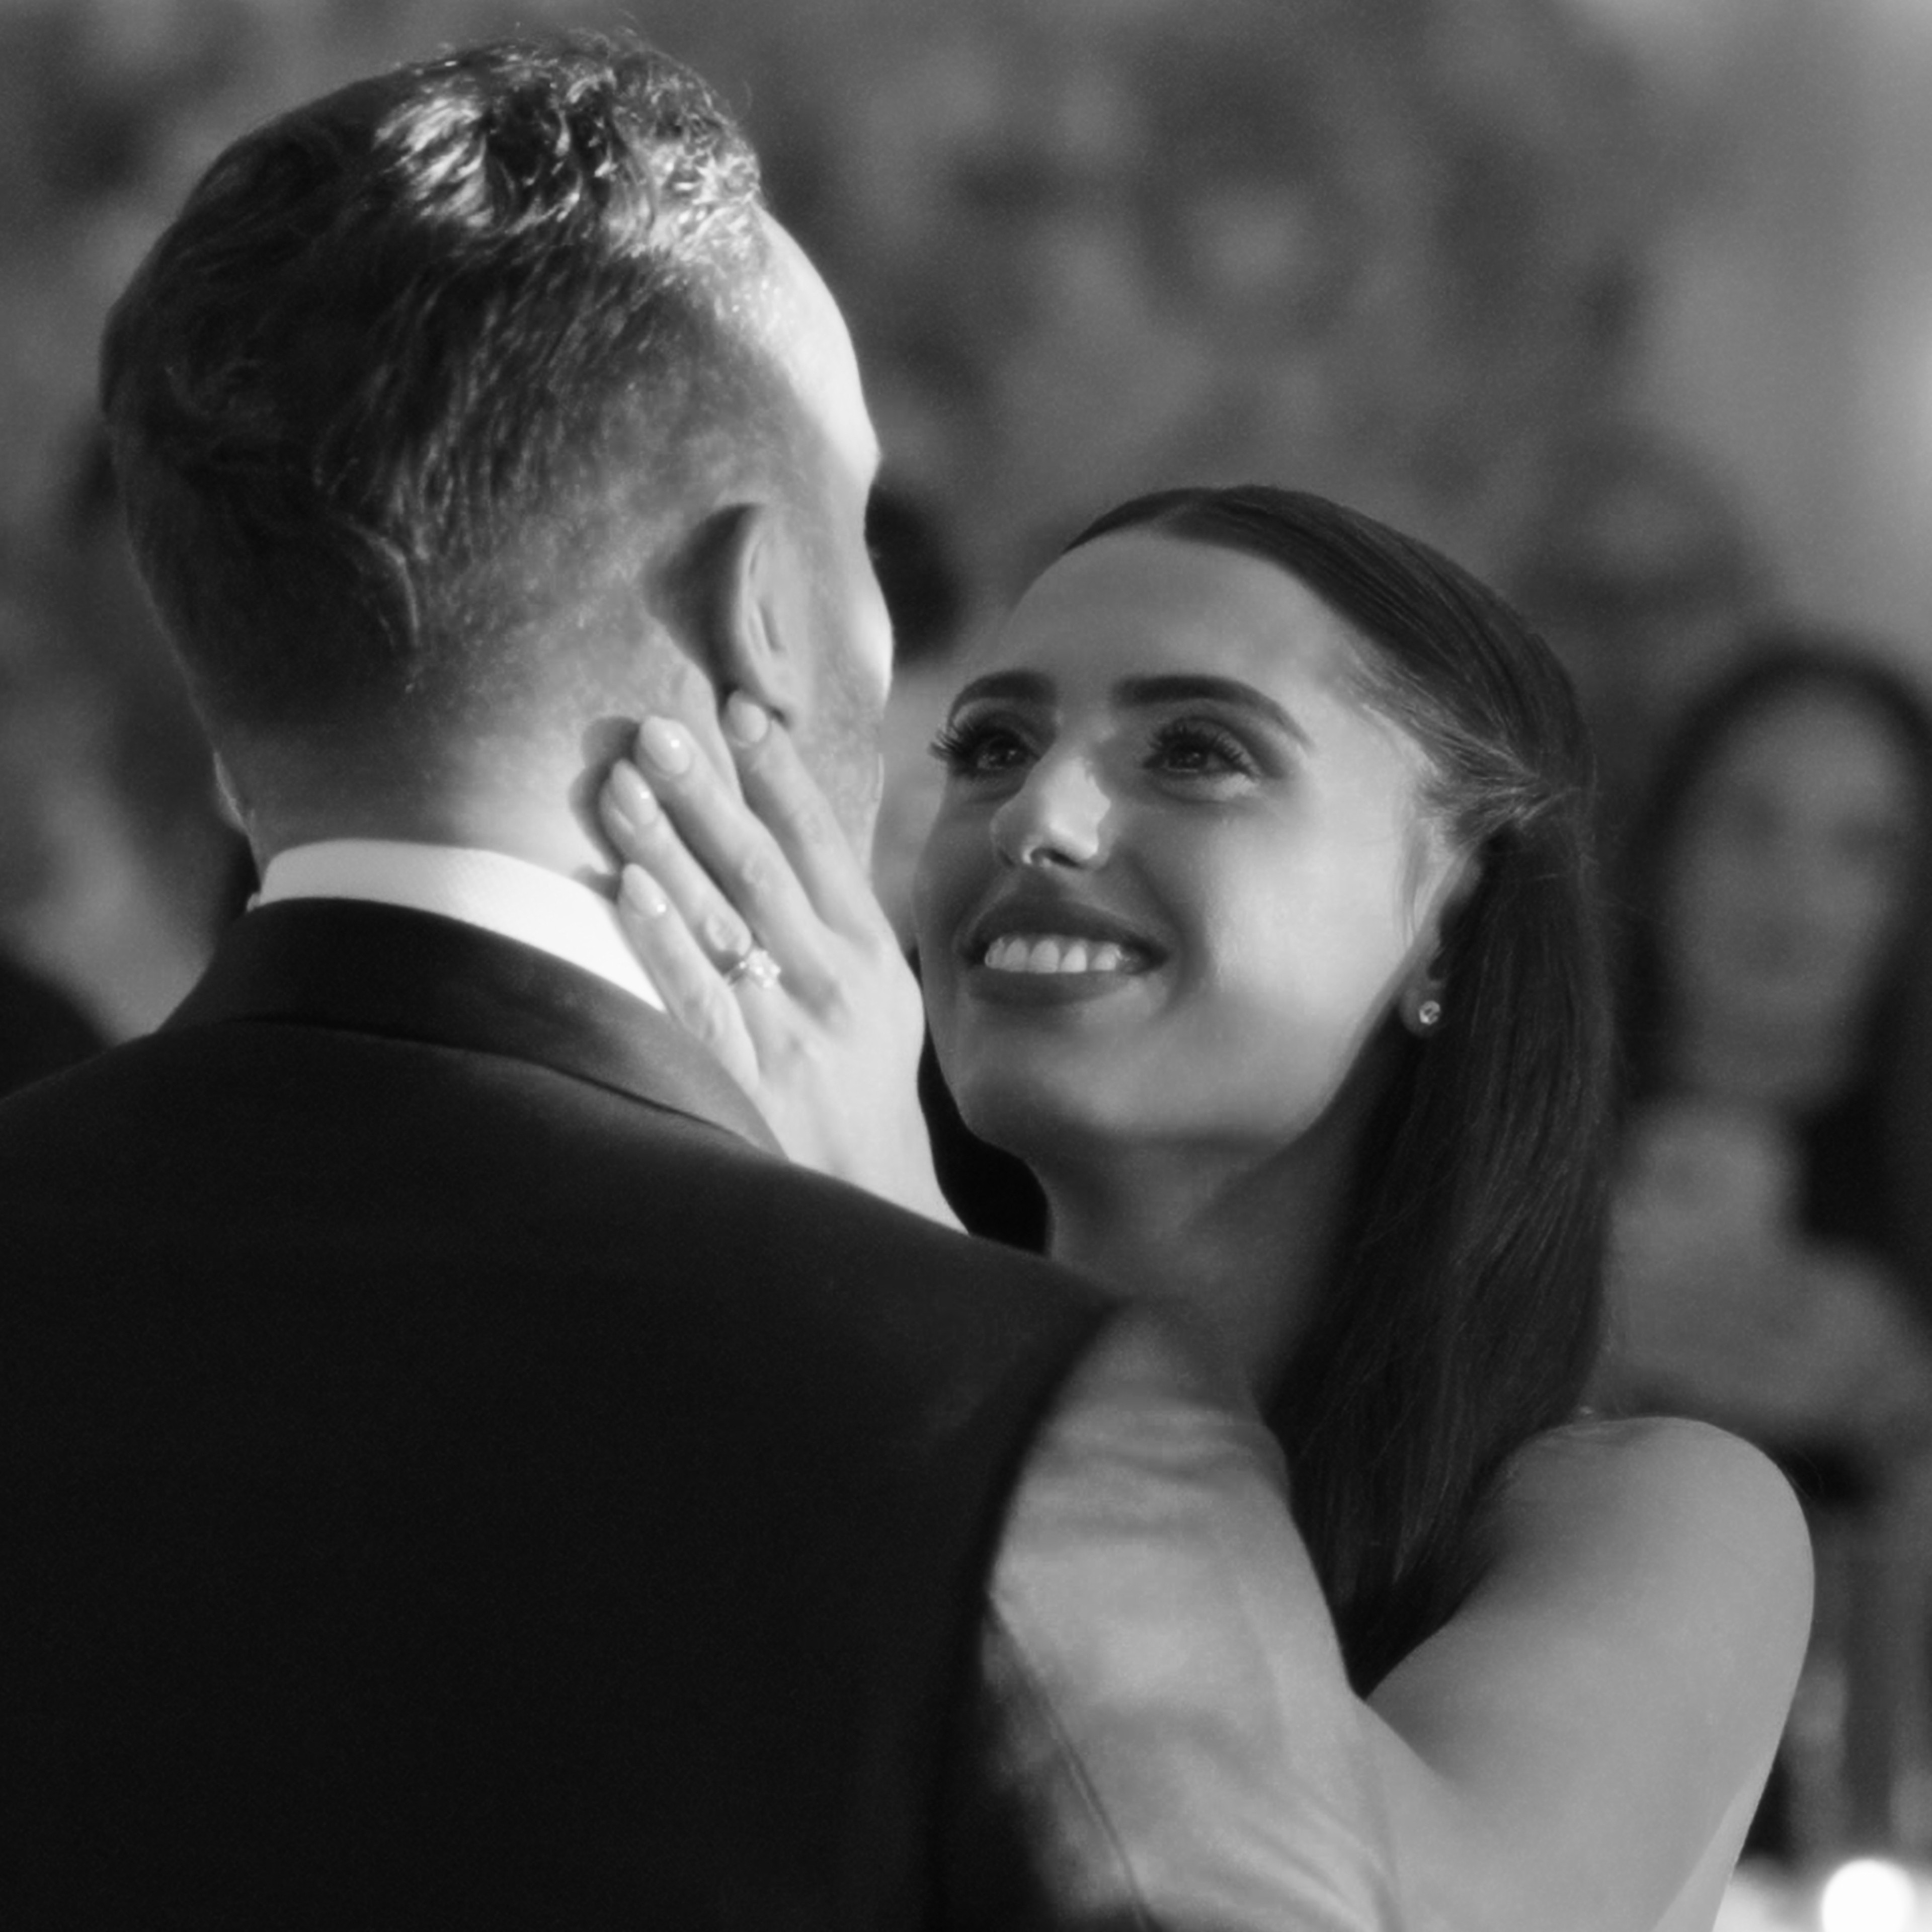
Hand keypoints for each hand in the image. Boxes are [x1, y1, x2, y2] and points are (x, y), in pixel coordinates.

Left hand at [598, 694, 958, 1228]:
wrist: (871, 1200)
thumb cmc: (862, 1086)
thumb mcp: (878, 996)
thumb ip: (833, 919)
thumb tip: (781, 823)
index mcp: (870, 953)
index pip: (822, 843)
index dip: (779, 772)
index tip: (739, 707)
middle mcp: (834, 983)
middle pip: (763, 867)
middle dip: (707, 791)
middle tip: (655, 726)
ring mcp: (789, 1032)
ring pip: (722, 919)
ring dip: (667, 844)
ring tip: (621, 780)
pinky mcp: (743, 1080)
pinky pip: (695, 997)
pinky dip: (662, 938)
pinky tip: (630, 886)